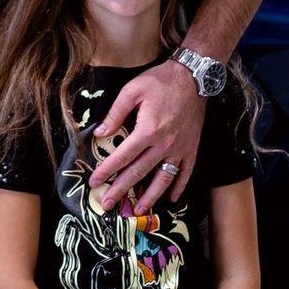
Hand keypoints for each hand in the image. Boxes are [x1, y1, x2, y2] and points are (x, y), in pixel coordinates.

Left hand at [88, 60, 203, 210]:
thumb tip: (99, 133)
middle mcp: (163, 144)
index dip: (106, 171)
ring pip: (163, 179)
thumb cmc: (161, 81)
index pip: (122, 157)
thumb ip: (115, 113)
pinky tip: (173, 199)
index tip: (94, 182)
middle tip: (107, 204)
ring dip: (150, 197)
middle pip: (139, 173)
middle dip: (121, 190)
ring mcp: (180, 149)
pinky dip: (179, 187)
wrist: (194, 78)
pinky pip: (186, 173)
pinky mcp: (192, 148)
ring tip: (139, 211)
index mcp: (147, 131)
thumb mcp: (133, 90)